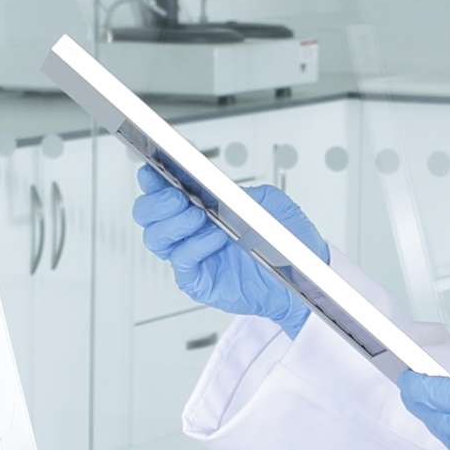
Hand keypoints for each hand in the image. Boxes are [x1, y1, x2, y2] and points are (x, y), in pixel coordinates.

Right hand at [132, 167, 321, 333]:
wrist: (302, 274)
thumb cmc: (284, 240)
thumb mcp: (269, 202)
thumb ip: (241, 191)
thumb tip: (217, 185)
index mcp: (200, 205)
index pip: (160, 190)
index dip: (151, 179)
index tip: (153, 170)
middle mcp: (190, 230)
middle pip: (147, 214)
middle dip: (156, 202)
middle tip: (178, 196)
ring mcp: (192, 255)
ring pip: (156, 238)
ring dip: (174, 223)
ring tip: (199, 216)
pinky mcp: (198, 280)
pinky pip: (182, 262)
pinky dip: (195, 246)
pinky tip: (215, 237)